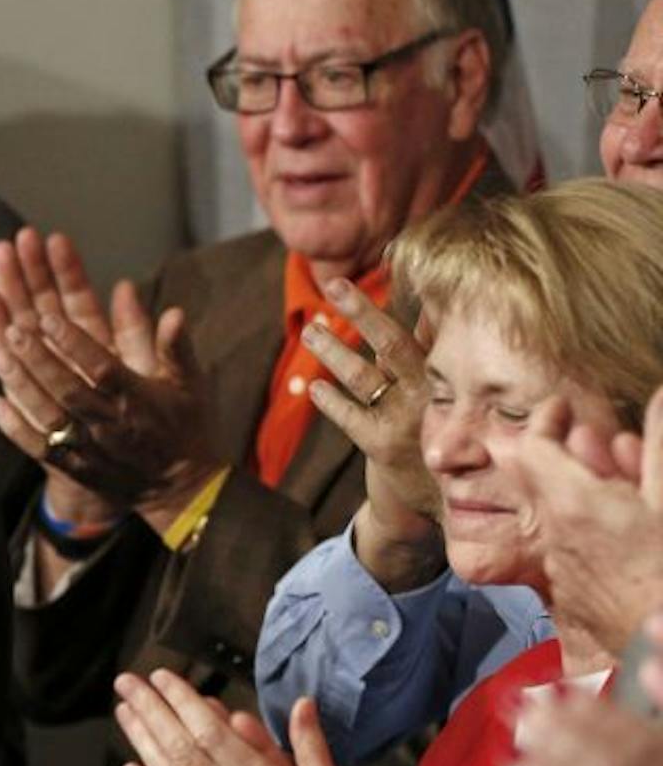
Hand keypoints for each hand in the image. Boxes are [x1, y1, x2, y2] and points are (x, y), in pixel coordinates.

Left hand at [0, 227, 218, 530]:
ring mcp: (90, 449)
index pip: (103, 369)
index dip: (76, 344)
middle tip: (14, 331)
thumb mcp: (190, 384)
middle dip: (39, 361)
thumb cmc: (185, 426)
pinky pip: (40, 449)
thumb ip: (176, 347)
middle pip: (69, 391)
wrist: (182, 490)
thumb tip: (173, 311)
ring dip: (23, 388)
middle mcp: (110, 424)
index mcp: (138, 399)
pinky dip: (15, 429)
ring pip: (50, 418)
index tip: (50, 319)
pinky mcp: (75, 468)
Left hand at [301, 284, 442, 586]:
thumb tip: (436, 309)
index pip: (429, 330)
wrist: (450, 502)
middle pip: (393, 343)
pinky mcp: (381, 445)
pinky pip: (349, 416)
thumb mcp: (455, 396)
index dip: (411, 297)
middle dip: (362, 312)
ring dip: (333, 350)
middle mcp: (431, 394)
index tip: (393, 262)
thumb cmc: (453, 440)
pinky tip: (312, 387)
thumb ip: (441, 357)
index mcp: (452, 377)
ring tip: (311, 329)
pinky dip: (330, 401)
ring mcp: (405, 419)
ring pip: (363, 375)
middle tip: (336, 285)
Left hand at [508, 388, 662, 653]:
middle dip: (576, 457)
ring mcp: (562, 565)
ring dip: (590, 492)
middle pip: (545, 480)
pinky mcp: (573, 592)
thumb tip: (660, 398)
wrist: (655, 644)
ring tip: (628, 482)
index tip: (563, 407)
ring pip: (563, 514)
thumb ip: (660, 448)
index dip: (546, 420)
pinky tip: (628, 528)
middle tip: (610, 445)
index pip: (532, 447)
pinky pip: (574, 547)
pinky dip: (594, 528)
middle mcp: (556, 534)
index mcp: (574, 504)